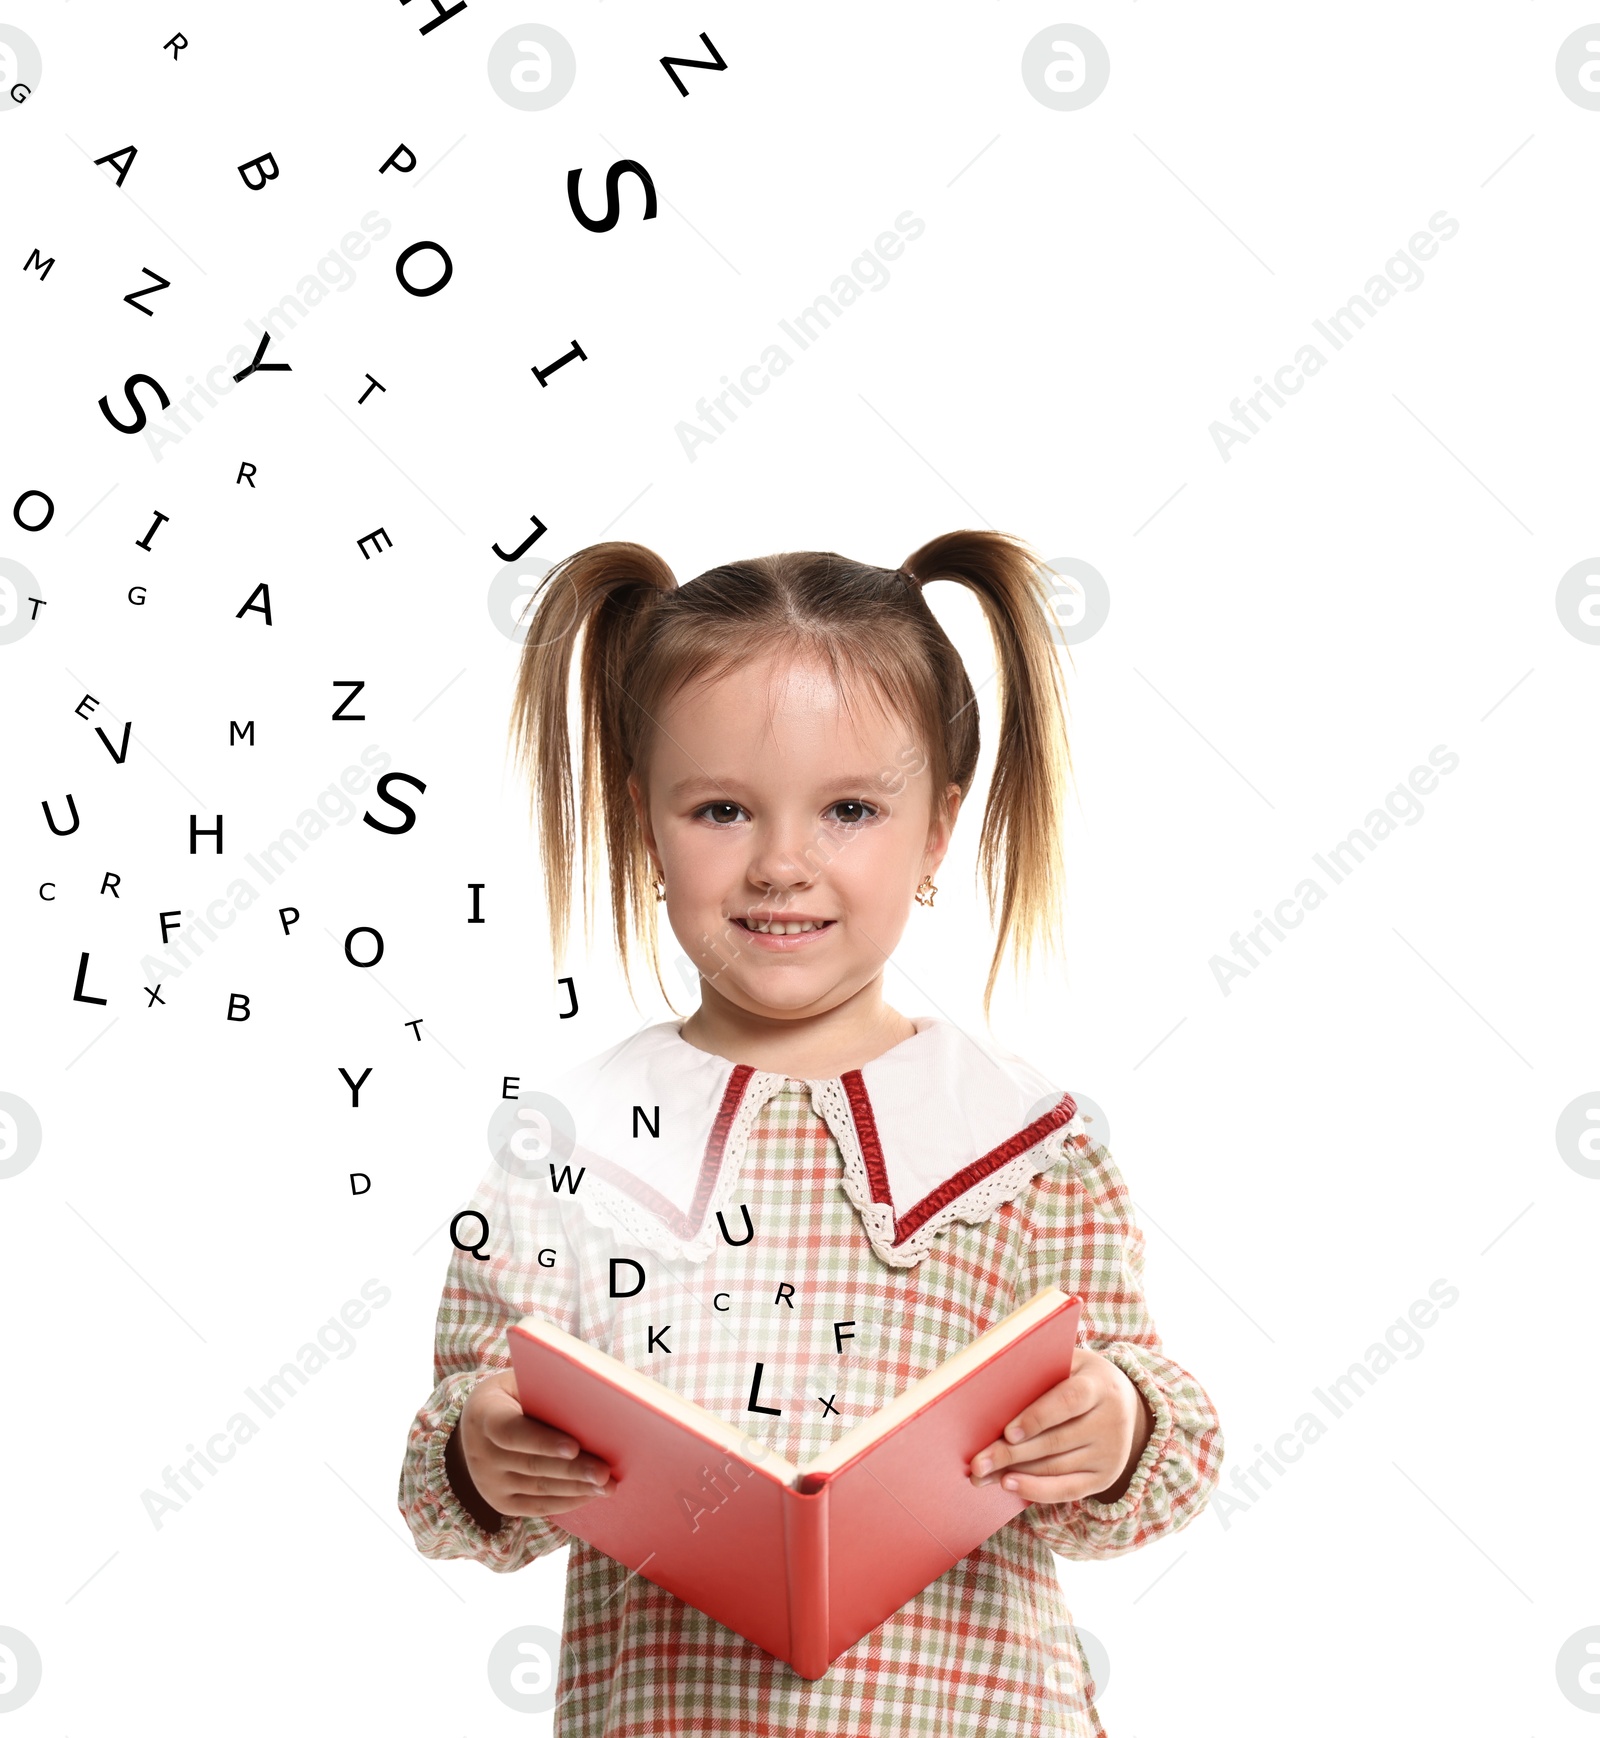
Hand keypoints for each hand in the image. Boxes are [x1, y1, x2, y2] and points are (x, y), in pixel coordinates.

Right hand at [456, 1369, 614, 1518]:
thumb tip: (590, 1398)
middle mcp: (481, 1454)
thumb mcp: (520, 1382)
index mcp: (484, 1415)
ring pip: (538, 1489)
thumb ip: (546, 1390)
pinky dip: (567, 1501)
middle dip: (572, 1470)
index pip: (511, 1432)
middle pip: (531, 1465)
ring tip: (607, 1487)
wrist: (478, 1425)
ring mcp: (489, 1483)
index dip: (542, 1441)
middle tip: (604, 1473)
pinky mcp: (501, 1503)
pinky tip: (590, 1495)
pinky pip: (537, 1507)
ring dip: (576, 1489)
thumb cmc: (514, 1395)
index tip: (574, 1446)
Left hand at [967, 1347, 1151, 1504]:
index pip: (1070, 1401)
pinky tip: (1009, 1485)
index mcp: (1099, 1385)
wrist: (1124, 1401)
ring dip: (1015, 1473)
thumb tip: (993, 1384)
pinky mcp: (1105, 1477)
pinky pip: (1068, 1489)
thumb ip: (1039, 1370)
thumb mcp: (1068, 1363)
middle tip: (977, 1463)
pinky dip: (1037, 1490)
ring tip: (981, 1476)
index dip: (1038, 1417)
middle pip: (1056, 1441)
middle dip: (1012, 1453)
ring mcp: (1110, 1452)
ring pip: (1057, 1467)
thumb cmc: (1078, 1376)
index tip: (1008, 1432)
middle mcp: (1111, 1421)